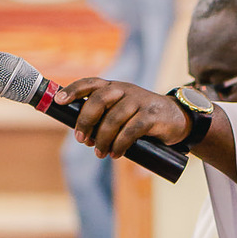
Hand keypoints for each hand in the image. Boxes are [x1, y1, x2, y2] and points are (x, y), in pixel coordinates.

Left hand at [56, 77, 190, 158]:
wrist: (177, 118)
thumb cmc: (143, 118)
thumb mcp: (122, 112)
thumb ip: (105, 118)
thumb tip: (83, 136)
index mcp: (114, 87)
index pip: (90, 83)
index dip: (73, 90)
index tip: (59, 101)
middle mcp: (125, 90)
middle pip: (99, 100)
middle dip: (86, 121)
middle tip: (82, 140)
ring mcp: (139, 101)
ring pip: (114, 118)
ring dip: (103, 139)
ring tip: (100, 154)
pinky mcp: (152, 116)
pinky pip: (131, 130)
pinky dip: (120, 144)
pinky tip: (116, 154)